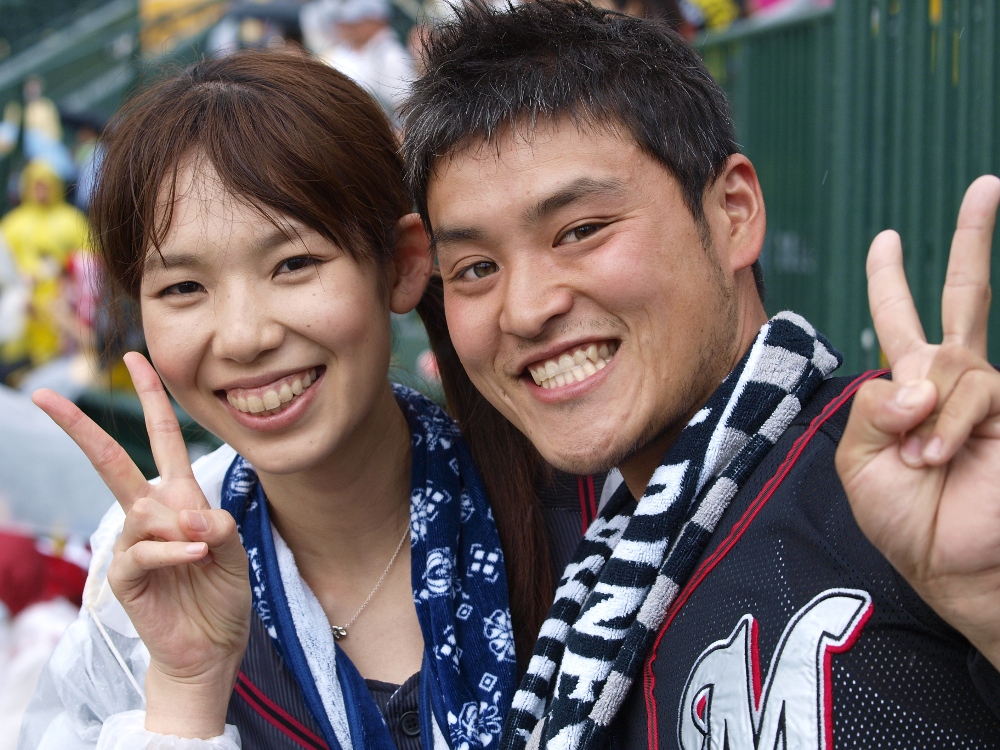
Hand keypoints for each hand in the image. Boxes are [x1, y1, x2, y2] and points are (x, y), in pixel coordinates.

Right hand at [33, 352, 250, 737]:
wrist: (212, 647)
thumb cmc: (223, 592)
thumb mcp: (235, 548)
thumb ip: (217, 523)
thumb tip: (185, 515)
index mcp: (179, 497)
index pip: (163, 439)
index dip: (153, 398)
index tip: (138, 359)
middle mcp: (150, 514)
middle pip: (113, 462)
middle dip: (82, 428)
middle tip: (46, 396)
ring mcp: (133, 545)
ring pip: (141, 512)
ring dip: (180, 528)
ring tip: (205, 551)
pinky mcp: (125, 578)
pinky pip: (143, 551)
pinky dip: (174, 551)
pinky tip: (196, 556)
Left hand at [836, 175, 999, 668]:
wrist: (950, 565)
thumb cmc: (903, 518)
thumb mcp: (858, 461)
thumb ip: (870, 409)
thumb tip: (908, 378)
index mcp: (907, 386)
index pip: (900, 318)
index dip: (890, 279)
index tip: (886, 239)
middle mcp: (951, 378)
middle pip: (965, 295)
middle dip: (973, 240)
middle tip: (987, 185)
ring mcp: (989, 392)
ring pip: (952, 367)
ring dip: (929, 419)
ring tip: (924, 461)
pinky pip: (977, 392)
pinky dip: (951, 425)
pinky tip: (943, 453)